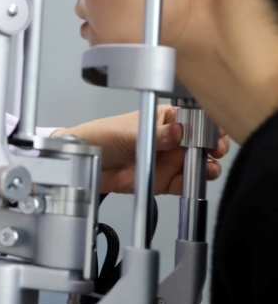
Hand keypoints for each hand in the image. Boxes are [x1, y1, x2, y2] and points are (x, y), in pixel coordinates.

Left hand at [58, 106, 229, 194]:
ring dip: (209, 166)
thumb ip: (155, 134)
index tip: (214, 132)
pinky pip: (186, 184)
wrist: (87, 161)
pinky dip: (193, 184)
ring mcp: (170, 160)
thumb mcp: (128, 132)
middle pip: (205, 142)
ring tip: (208, 168)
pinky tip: (192, 181)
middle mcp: (173, 139)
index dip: (209, 125)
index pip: (197, 118)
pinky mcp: (165, 180)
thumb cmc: (103, 136)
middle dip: (216, 146)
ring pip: (201, 163)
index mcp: (166, 119)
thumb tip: (177, 131)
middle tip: (214, 150)